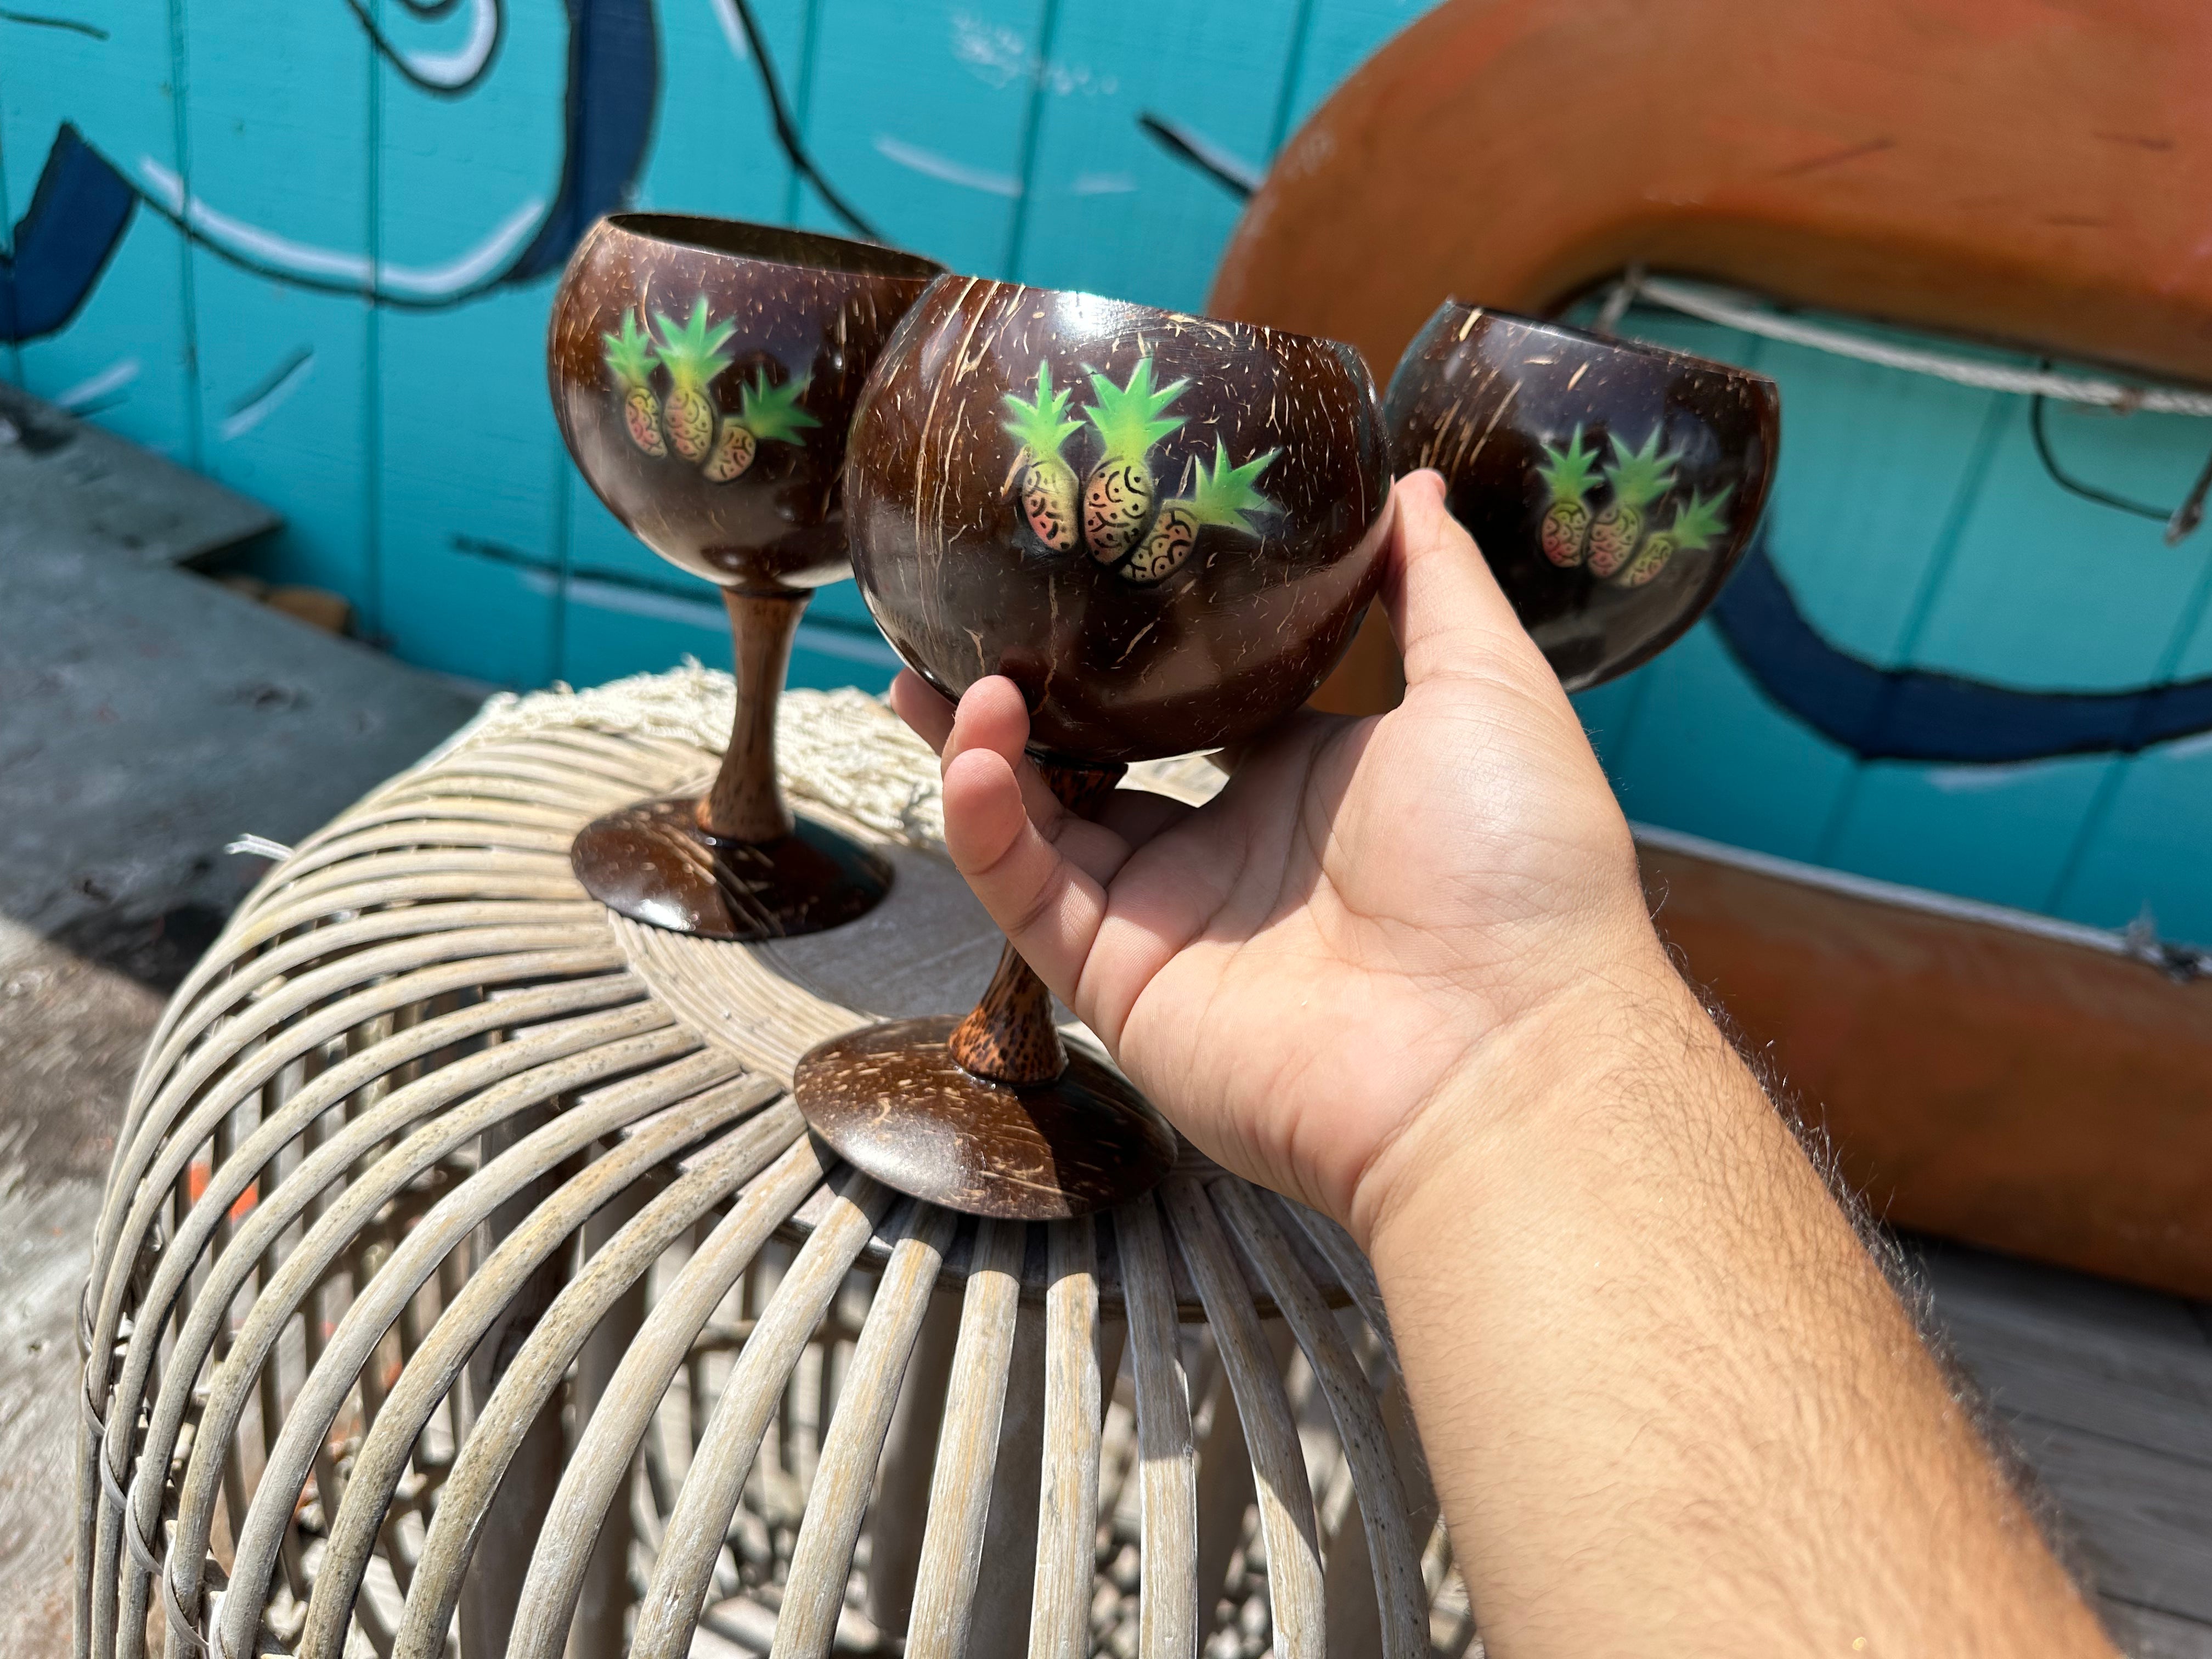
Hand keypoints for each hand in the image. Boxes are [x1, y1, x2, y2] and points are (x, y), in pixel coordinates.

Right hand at [891, 470, 1680, 1237]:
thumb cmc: (1520, 864)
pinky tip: (974, 743)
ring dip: (979, 752)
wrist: (1506, 1045)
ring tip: (930, 674)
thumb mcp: (1485, 687)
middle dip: (1020, 703)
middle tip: (956, 627)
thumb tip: (1411, 483)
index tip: (1073, 580)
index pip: (1193, 710)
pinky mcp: (1122, 986)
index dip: (1129, 653)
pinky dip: (985, 823)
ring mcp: (1169, 926)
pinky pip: (1029, 895)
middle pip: (1092, 767)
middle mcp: (1227, 858)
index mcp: (1307, 788)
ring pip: (1038, 829)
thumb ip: (1434, 584)